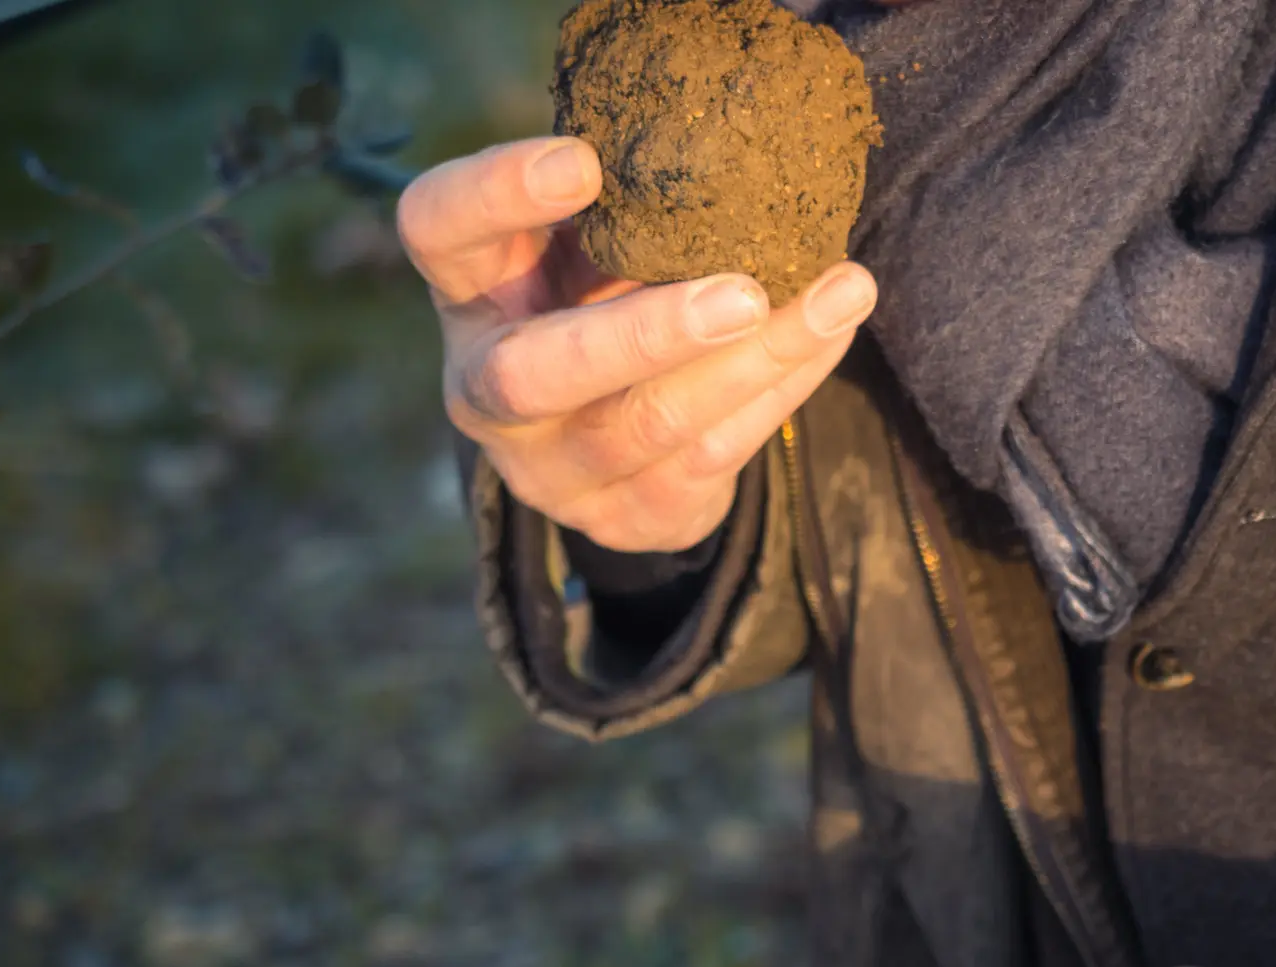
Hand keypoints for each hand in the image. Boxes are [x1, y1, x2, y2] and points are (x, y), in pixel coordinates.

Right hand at [399, 136, 876, 551]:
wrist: (620, 444)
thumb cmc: (603, 297)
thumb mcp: (587, 245)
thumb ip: (621, 204)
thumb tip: (735, 141)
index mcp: (468, 291)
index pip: (435, 228)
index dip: (495, 193)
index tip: (584, 160)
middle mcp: (486, 389)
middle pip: (533, 374)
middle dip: (645, 334)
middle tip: (742, 293)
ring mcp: (551, 469)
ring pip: (651, 423)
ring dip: (758, 360)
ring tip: (840, 294)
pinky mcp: (626, 515)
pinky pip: (715, 454)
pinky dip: (786, 385)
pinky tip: (832, 328)